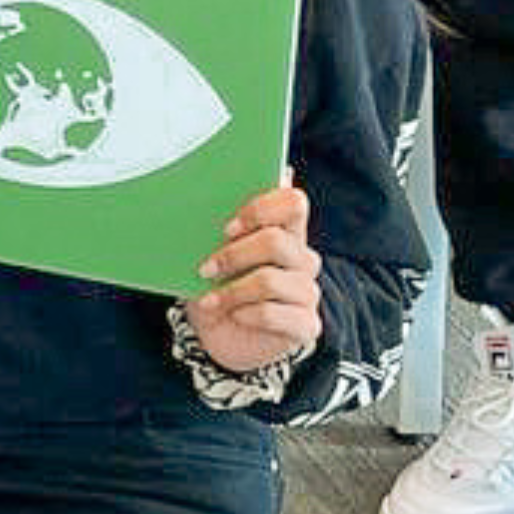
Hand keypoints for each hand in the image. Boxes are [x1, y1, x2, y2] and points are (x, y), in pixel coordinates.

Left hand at [183, 175, 321, 375]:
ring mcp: (308, 292)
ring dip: (232, 290)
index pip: (294, 203)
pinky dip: (246, 314)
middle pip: (277, 242)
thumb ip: (231, 217)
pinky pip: (274, 314)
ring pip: (270, 280)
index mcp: (286, 230)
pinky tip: (233, 315)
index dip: (260, 210)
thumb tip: (250, 179)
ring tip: (210, 299)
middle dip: (234, 255)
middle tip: (205, 267)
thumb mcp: (214, 249)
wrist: (217, 334)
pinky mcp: (307, 325)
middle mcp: (303, 259)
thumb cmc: (218, 283)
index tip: (226, 226)